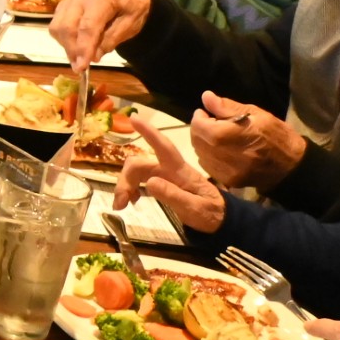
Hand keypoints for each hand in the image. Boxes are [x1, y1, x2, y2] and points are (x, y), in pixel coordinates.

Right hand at [50, 0, 151, 67]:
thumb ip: (112, 39)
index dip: (84, 48)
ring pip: (57, 28)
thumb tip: (94, 57)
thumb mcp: (131, 25)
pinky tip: (76, 47)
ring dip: (66, 47)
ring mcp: (69, 2)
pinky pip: (55, 27)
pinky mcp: (62, 8)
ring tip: (79, 58)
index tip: (82, 67)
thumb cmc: (130, 10)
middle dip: (72, 50)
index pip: (88, 26)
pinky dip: (63, 41)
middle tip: (80, 68)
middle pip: (67, 27)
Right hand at [112, 112, 226, 233]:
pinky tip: (132, 201)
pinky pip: (140, 181)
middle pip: (139, 164)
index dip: (149, 132)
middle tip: (119, 203)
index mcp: (179, 171)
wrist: (220, 220)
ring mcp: (164, 176)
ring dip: (125, 185)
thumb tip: (150, 182)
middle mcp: (169, 169)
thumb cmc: (211, 213)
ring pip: (136, 172)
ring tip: (121, 205)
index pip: (163, 146)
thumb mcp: (195, 208)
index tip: (134, 118)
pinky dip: (131, 189)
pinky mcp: (162, 184)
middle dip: (125, 179)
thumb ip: (174, 195)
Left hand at [189, 91, 304, 188]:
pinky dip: (210, 157)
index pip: (198, 126)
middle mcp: (222, 155)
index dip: (199, 117)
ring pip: (200, 154)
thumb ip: (227, 107)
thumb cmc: (276, 135)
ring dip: (204, 144)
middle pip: (196, 140)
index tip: (206, 113)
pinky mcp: (228, 181)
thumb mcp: (256, 114)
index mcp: (228, 136)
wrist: (292, 167)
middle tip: (212, 124)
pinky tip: (222, 151)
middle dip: (200, 130)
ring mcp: (225, 171)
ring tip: (219, 138)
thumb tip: (206, 97)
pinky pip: (208, 167)